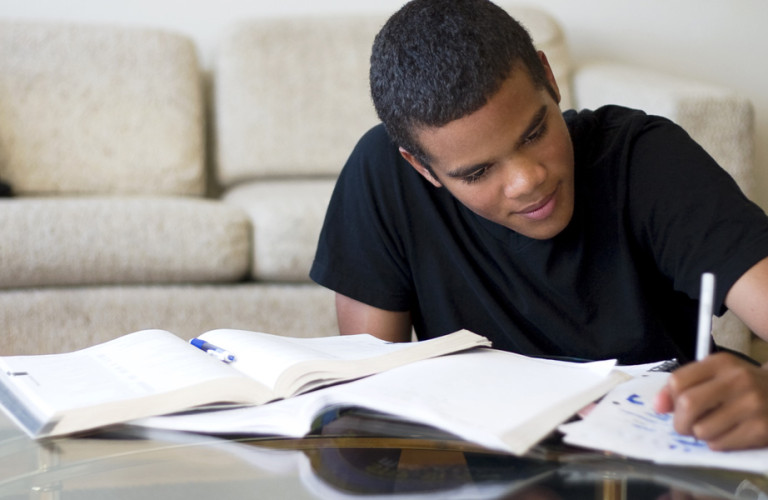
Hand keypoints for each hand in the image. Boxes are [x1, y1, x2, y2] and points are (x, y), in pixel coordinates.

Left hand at [653, 352, 767, 449]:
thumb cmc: (741, 386)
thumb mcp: (714, 375)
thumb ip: (683, 386)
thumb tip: (657, 406)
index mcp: (721, 363)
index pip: (678, 381)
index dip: (668, 399)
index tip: (670, 407)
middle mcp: (738, 380)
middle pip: (688, 404)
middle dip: (679, 422)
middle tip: (684, 426)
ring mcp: (752, 405)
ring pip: (702, 429)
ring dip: (699, 434)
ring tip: (710, 428)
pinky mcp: (761, 429)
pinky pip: (720, 444)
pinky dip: (716, 443)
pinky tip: (727, 434)